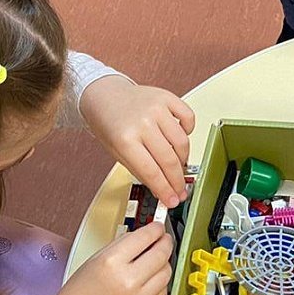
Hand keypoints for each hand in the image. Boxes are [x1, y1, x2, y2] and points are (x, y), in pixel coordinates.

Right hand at [39, 222, 173, 294]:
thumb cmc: (81, 291)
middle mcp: (127, 282)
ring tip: (154, 261)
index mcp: (111, 263)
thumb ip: (123, 243)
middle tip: (163, 240)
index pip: (145, 237)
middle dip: (165, 243)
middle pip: (161, 254)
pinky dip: (159, 283)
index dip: (156, 229)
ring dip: (164, 263)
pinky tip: (149, 280)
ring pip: (166, 273)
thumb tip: (147, 234)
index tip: (158, 228)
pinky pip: (163, 292)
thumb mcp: (96, 258)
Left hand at [79, 75, 194, 207]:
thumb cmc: (109, 122)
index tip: (172, 200)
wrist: (104, 95)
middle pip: (170, 160)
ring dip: (183, 159)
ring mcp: (156, 109)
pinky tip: (181, 136)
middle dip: (177, 181)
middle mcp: (142, 123)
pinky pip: (189, 117)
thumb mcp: (116, 152)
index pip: (152, 172)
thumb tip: (161, 188)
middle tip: (180, 190)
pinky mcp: (167, 98)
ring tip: (178, 165)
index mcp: (125, 139)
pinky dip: (189, 129)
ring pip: (182, 142)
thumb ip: (140, 170)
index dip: (165, 190)